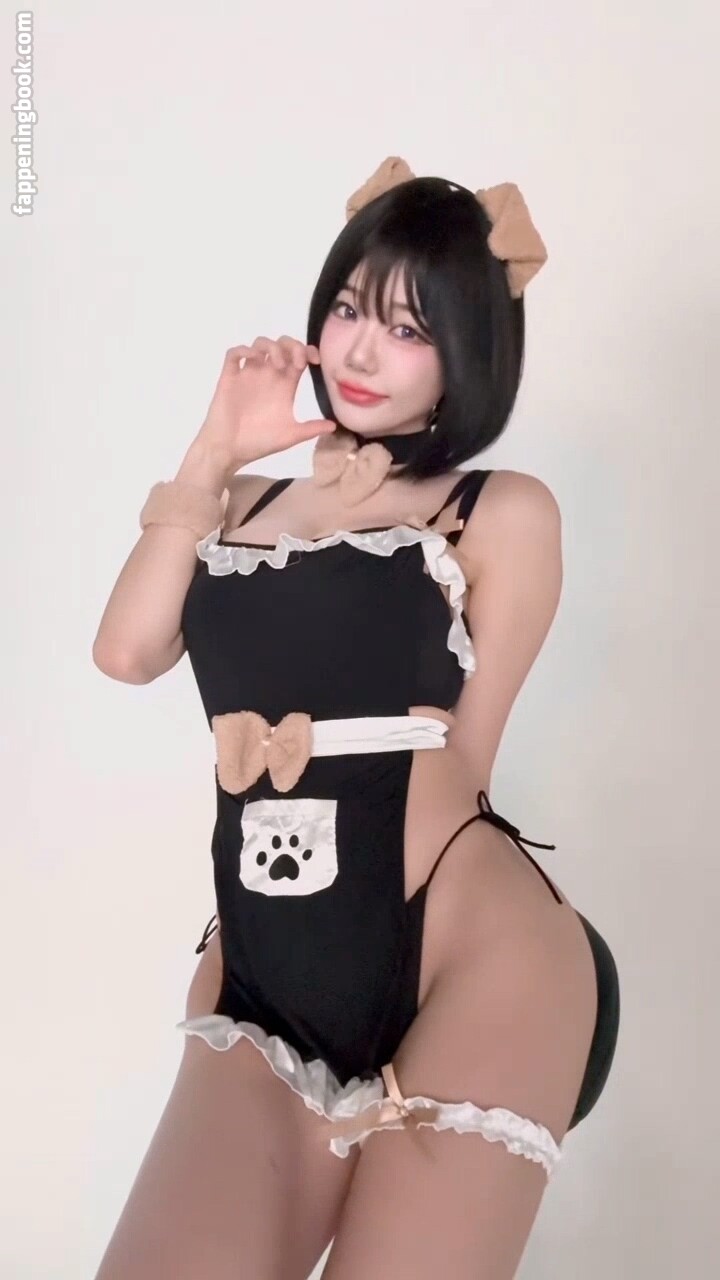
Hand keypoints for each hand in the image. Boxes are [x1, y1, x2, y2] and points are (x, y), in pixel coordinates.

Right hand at [194, 336, 335, 467]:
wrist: (229, 452)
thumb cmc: (258, 443)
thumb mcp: (290, 436)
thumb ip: (310, 428)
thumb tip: (334, 425)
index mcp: (283, 385)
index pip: (298, 357)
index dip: (307, 351)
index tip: (315, 361)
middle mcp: (267, 375)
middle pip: (281, 344)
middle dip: (292, 345)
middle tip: (298, 362)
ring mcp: (248, 375)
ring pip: (259, 344)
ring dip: (271, 347)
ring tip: (278, 364)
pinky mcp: (230, 378)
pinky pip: (234, 353)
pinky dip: (244, 350)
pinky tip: (254, 360)